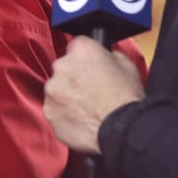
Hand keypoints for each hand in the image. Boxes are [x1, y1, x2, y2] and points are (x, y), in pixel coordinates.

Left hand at [43, 35, 144, 154]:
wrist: (124, 131)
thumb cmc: (128, 99)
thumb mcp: (127, 66)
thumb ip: (110, 55)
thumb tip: (106, 56)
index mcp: (81, 50)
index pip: (76, 46)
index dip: (85, 59)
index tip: (91, 69)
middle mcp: (61, 66)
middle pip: (63, 68)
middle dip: (74, 78)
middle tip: (91, 92)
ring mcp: (52, 90)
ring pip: (56, 90)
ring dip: (67, 96)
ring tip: (87, 110)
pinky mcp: (49, 111)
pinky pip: (54, 111)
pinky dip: (64, 115)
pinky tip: (81, 122)